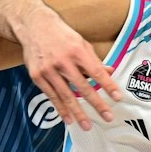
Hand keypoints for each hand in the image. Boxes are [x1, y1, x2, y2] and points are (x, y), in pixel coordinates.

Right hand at [18, 9, 119, 129]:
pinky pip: (52, 96)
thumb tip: (110, 72)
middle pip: (83, 87)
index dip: (108, 86)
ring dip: (78, 113)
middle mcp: (63, 61)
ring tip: (87, 125)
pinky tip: (68, 119)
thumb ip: (94, 60)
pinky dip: (60, 109)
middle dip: (97, 104)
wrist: (33, 26)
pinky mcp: (37, 76)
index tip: (117, 98)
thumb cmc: (60, 34)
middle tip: (107, 117)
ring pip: (66, 96)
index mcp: (77, 51)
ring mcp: (49, 70)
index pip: (96, 72)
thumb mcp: (80, 43)